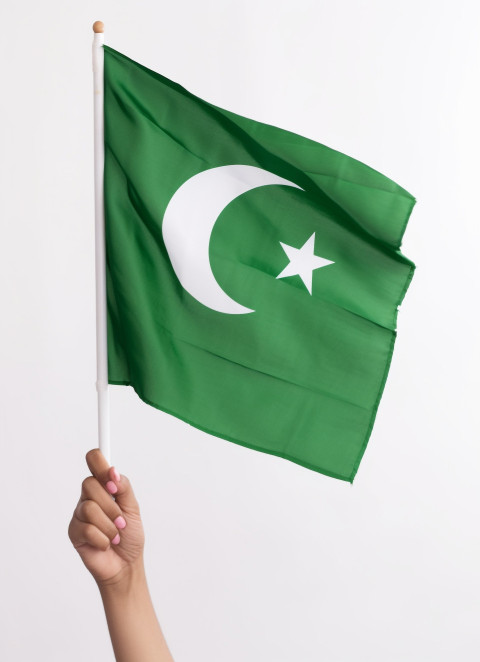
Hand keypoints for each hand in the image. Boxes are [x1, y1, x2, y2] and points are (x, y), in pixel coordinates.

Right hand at [68, 449, 144, 586]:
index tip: (112, 479)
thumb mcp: (133, 508)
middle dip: (111, 506)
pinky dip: (102, 539)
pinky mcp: (74, 532)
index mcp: (104, 486)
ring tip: (116, 535)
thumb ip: (123, 488)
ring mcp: (79, 514)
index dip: (100, 465)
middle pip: (89, 484)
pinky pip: (86, 529)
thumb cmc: (130, 535)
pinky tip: (105, 544)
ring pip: (89, 508)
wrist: (126, 564)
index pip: (94, 459)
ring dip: (109, 526)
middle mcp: (89, 496)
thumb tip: (112, 471)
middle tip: (121, 521)